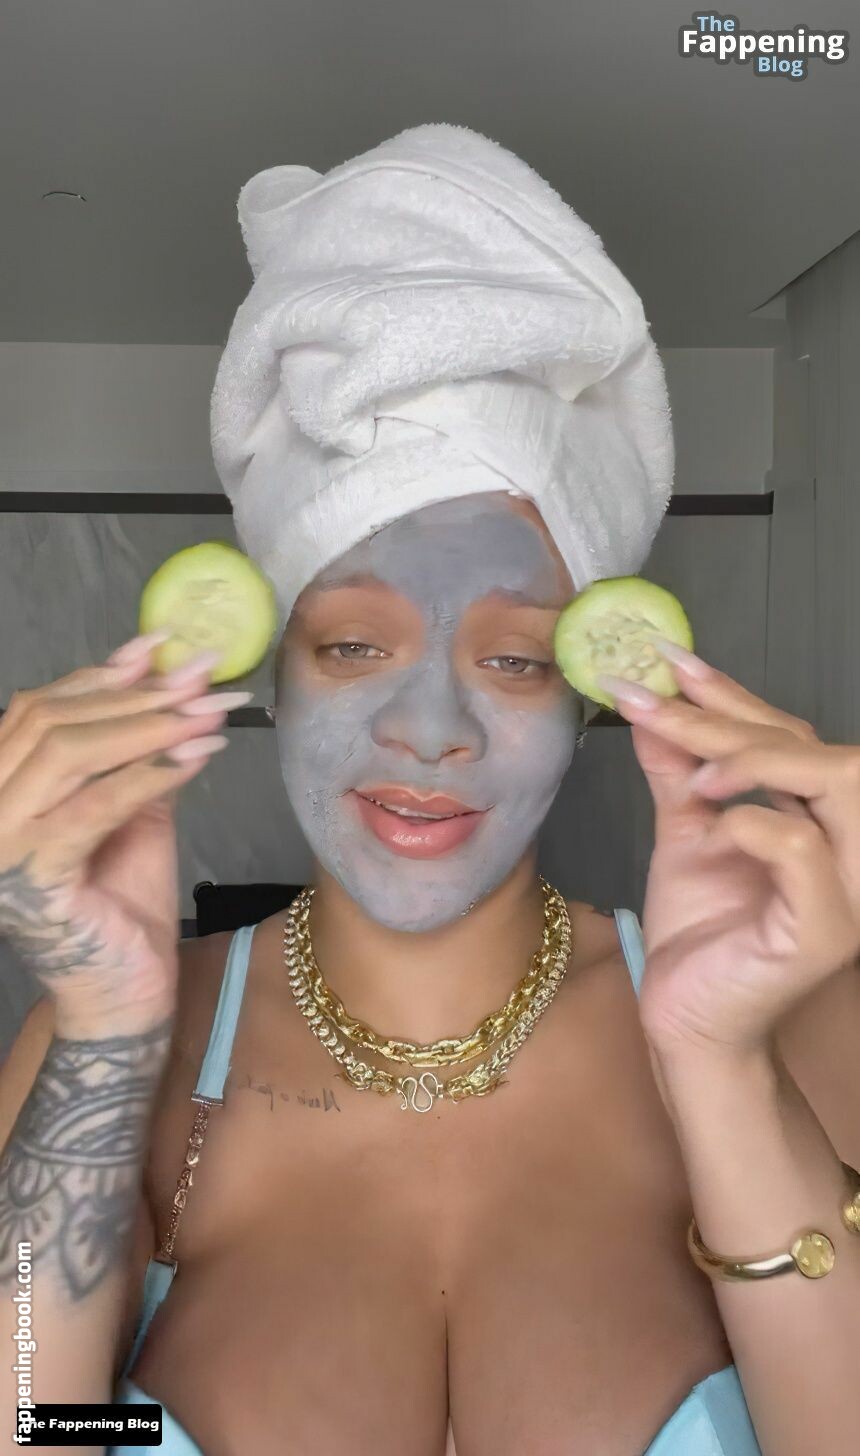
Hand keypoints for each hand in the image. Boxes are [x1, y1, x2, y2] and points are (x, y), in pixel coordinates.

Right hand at [0, 633, 241, 1030]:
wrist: (124, 990)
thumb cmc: (123, 901)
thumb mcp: (130, 806)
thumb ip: (134, 748)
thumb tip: (168, 674)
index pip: (38, 710)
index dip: (102, 675)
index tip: (165, 649)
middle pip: (51, 723)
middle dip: (137, 696)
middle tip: (204, 679)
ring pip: (69, 754)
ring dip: (149, 726)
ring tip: (210, 713)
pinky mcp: (33, 876)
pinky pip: (94, 805)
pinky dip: (150, 773)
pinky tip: (199, 754)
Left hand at [597, 646, 859, 1061]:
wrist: (686, 1019)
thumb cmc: (699, 932)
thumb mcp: (685, 833)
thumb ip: (678, 770)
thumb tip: (650, 705)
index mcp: (824, 821)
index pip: (796, 737)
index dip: (736, 694)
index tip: (671, 662)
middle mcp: (852, 848)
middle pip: (819, 750)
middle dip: (733, 717)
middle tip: (655, 701)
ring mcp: (849, 890)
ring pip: (834, 783)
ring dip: (754, 759)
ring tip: (692, 774)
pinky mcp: (825, 929)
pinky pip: (801, 848)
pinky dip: (749, 823)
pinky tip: (707, 827)